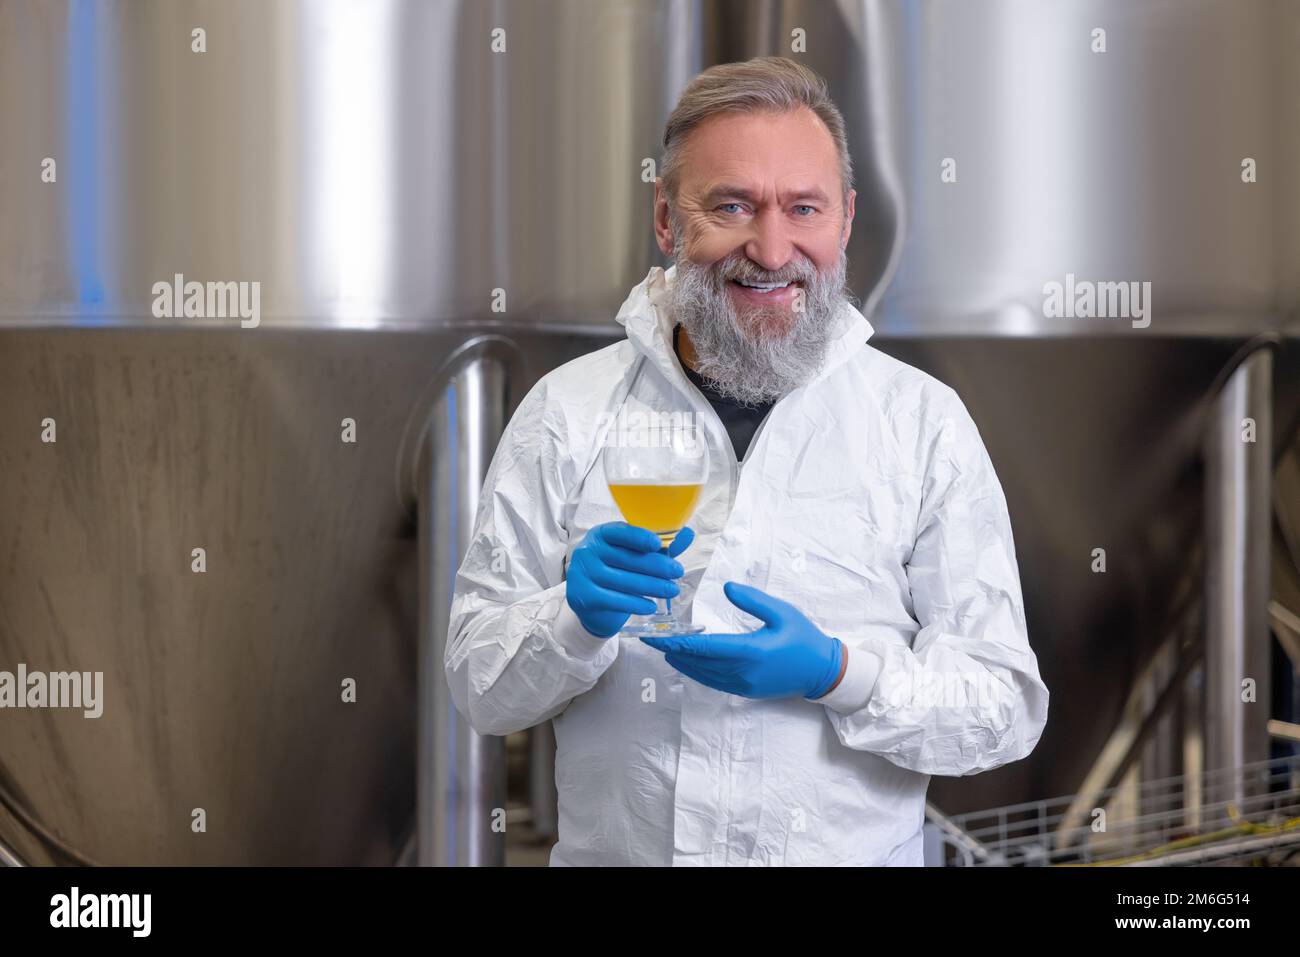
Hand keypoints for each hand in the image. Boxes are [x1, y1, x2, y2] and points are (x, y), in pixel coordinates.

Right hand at [565, 523, 694, 637]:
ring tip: (672, 590)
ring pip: (624, 581)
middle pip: (626, 558)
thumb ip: (659, 546)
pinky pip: (615, 600)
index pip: (619, 532)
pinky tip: (652, 605)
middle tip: (677, 572)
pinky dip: (637, 603)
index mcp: (600, 534)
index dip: (639, 537)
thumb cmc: (616, 570)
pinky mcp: (584, 597)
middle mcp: (588, 551)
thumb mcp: (634, 554)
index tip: (658, 544)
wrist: (591, 602)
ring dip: (653, 586)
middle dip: (656, 566)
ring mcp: (583, 574)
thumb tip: (688, 534)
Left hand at [640, 581, 842, 699]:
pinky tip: (687, 661)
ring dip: (682, 661)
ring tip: (665, 647)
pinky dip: (696, 671)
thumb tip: (726, 587)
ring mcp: (742, 685)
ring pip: (702, 674)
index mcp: (750, 651)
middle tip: (652, 637)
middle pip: (697, 662)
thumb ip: (752, 600)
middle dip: (673, 650)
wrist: (822, 672)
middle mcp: (741, 672)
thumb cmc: (804, 638)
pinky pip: (713, 681)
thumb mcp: (781, 612)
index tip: (655, 635)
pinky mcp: (744, 691)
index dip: (676, 641)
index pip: (703, 647)